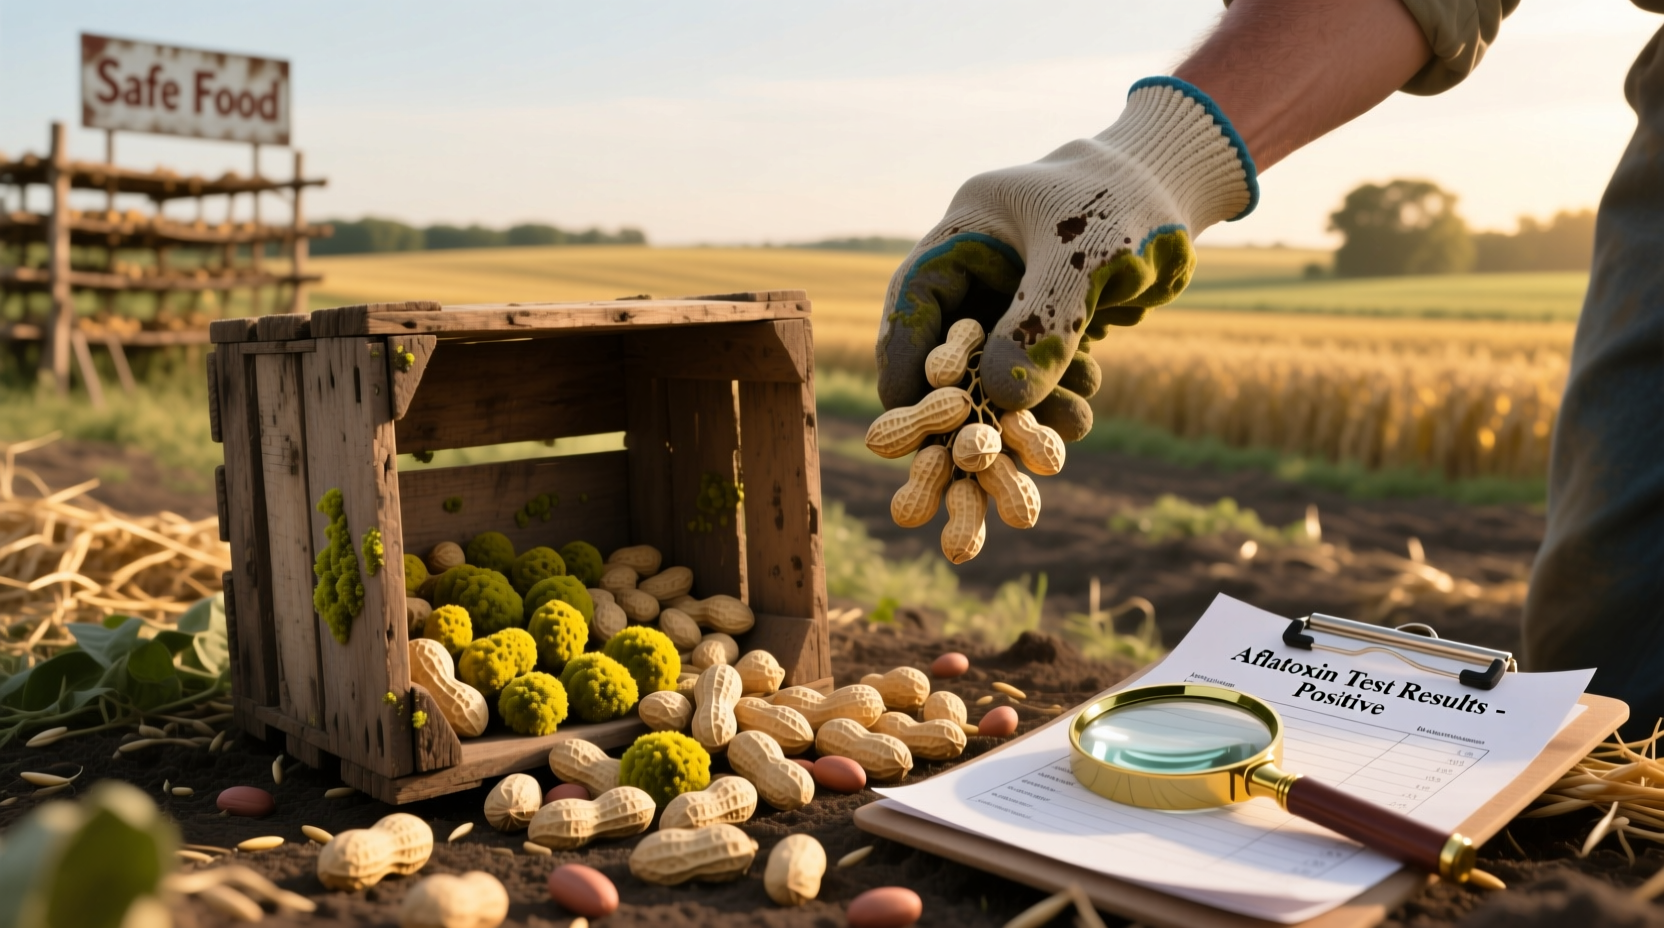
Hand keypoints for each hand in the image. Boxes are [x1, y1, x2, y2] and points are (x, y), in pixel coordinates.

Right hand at [874, 77, 1257, 440]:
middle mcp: (979, 265)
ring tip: (1043, 441)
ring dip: (1017, 405)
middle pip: (949, 340)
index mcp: (966, 231)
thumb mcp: (1086, 258)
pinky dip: (1053, 396)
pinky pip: (1038, 367)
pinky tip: (1077, 419)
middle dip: (963, 397)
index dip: (905, 358)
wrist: (1180, 187)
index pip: (915, 299)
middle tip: (965, 450)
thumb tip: (1002, 398)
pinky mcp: (1047, 317)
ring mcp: (1012, 293)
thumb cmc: (1129, 201)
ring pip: (997, 363)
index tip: (906, 414)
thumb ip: (1043, 325)